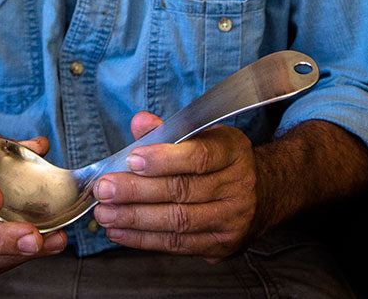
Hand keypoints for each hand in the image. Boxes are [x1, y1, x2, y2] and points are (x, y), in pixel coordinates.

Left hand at [92, 112, 258, 261]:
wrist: (262, 194)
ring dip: (135, 218)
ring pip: (178, 220)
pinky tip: (120, 230)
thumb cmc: (221, 160)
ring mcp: (232, 220)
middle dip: (137, 191)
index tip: (131, 159)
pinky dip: (143, 238)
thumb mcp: (202, 135)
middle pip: (183, 190)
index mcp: (233, 151)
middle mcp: (238, 186)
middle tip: (105, 189)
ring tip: (106, 212)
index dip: (163, 159)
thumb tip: (140, 123)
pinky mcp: (220, 245)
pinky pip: (177, 244)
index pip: (199, 156)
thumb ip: (168, 130)